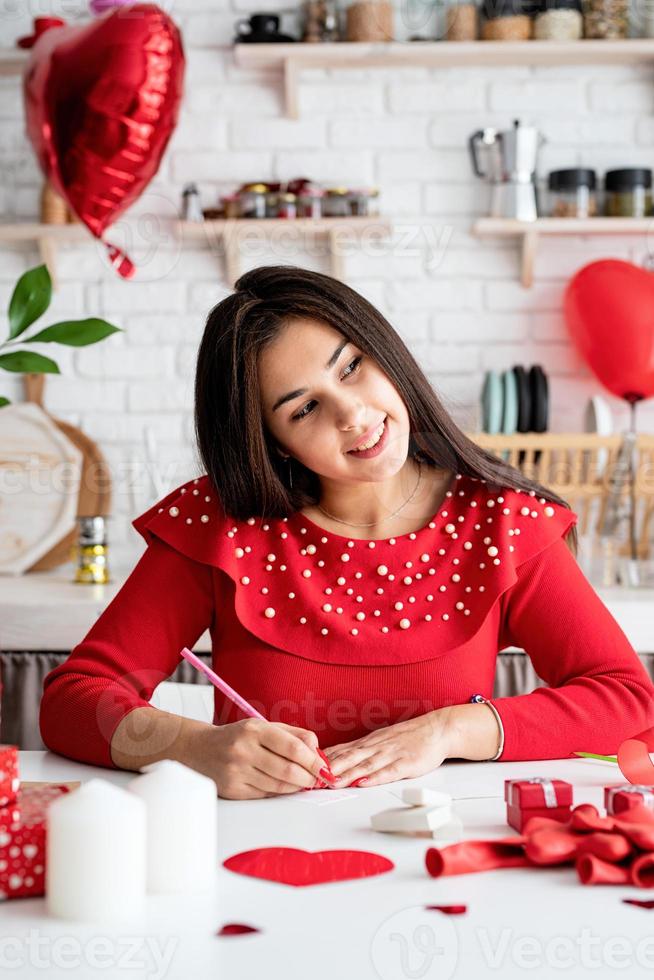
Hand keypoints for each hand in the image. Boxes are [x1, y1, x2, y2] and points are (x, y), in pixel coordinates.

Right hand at [191, 718, 332, 799]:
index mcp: (254, 730)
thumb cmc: (237, 736)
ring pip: (278, 785)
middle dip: (308, 777)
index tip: (324, 768)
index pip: (292, 748)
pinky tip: (285, 786)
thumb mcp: (263, 726)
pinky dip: (280, 792)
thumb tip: (317, 750)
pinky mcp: (233, 790)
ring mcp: (237, 772)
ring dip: (296, 787)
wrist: (199, 749)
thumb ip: (293, 734)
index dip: (313, 760)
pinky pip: (265, 794)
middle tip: (318, 779)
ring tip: (304, 782)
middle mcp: (244, 750)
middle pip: (288, 770)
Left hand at [322, 709, 452, 788]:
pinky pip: (389, 771)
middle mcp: (377, 746)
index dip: (324, 759)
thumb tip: (337, 758)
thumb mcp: (381, 740)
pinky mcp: (407, 763)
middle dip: (331, 767)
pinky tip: (363, 783)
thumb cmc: (408, 737)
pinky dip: (375, 778)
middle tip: (313, 776)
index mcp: (369, 742)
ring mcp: (391, 754)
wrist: (437, 729)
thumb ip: (361, 750)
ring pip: (366, 765)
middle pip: (350, 756)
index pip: (342, 749)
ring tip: (332, 782)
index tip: (307, 766)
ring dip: (347, 773)